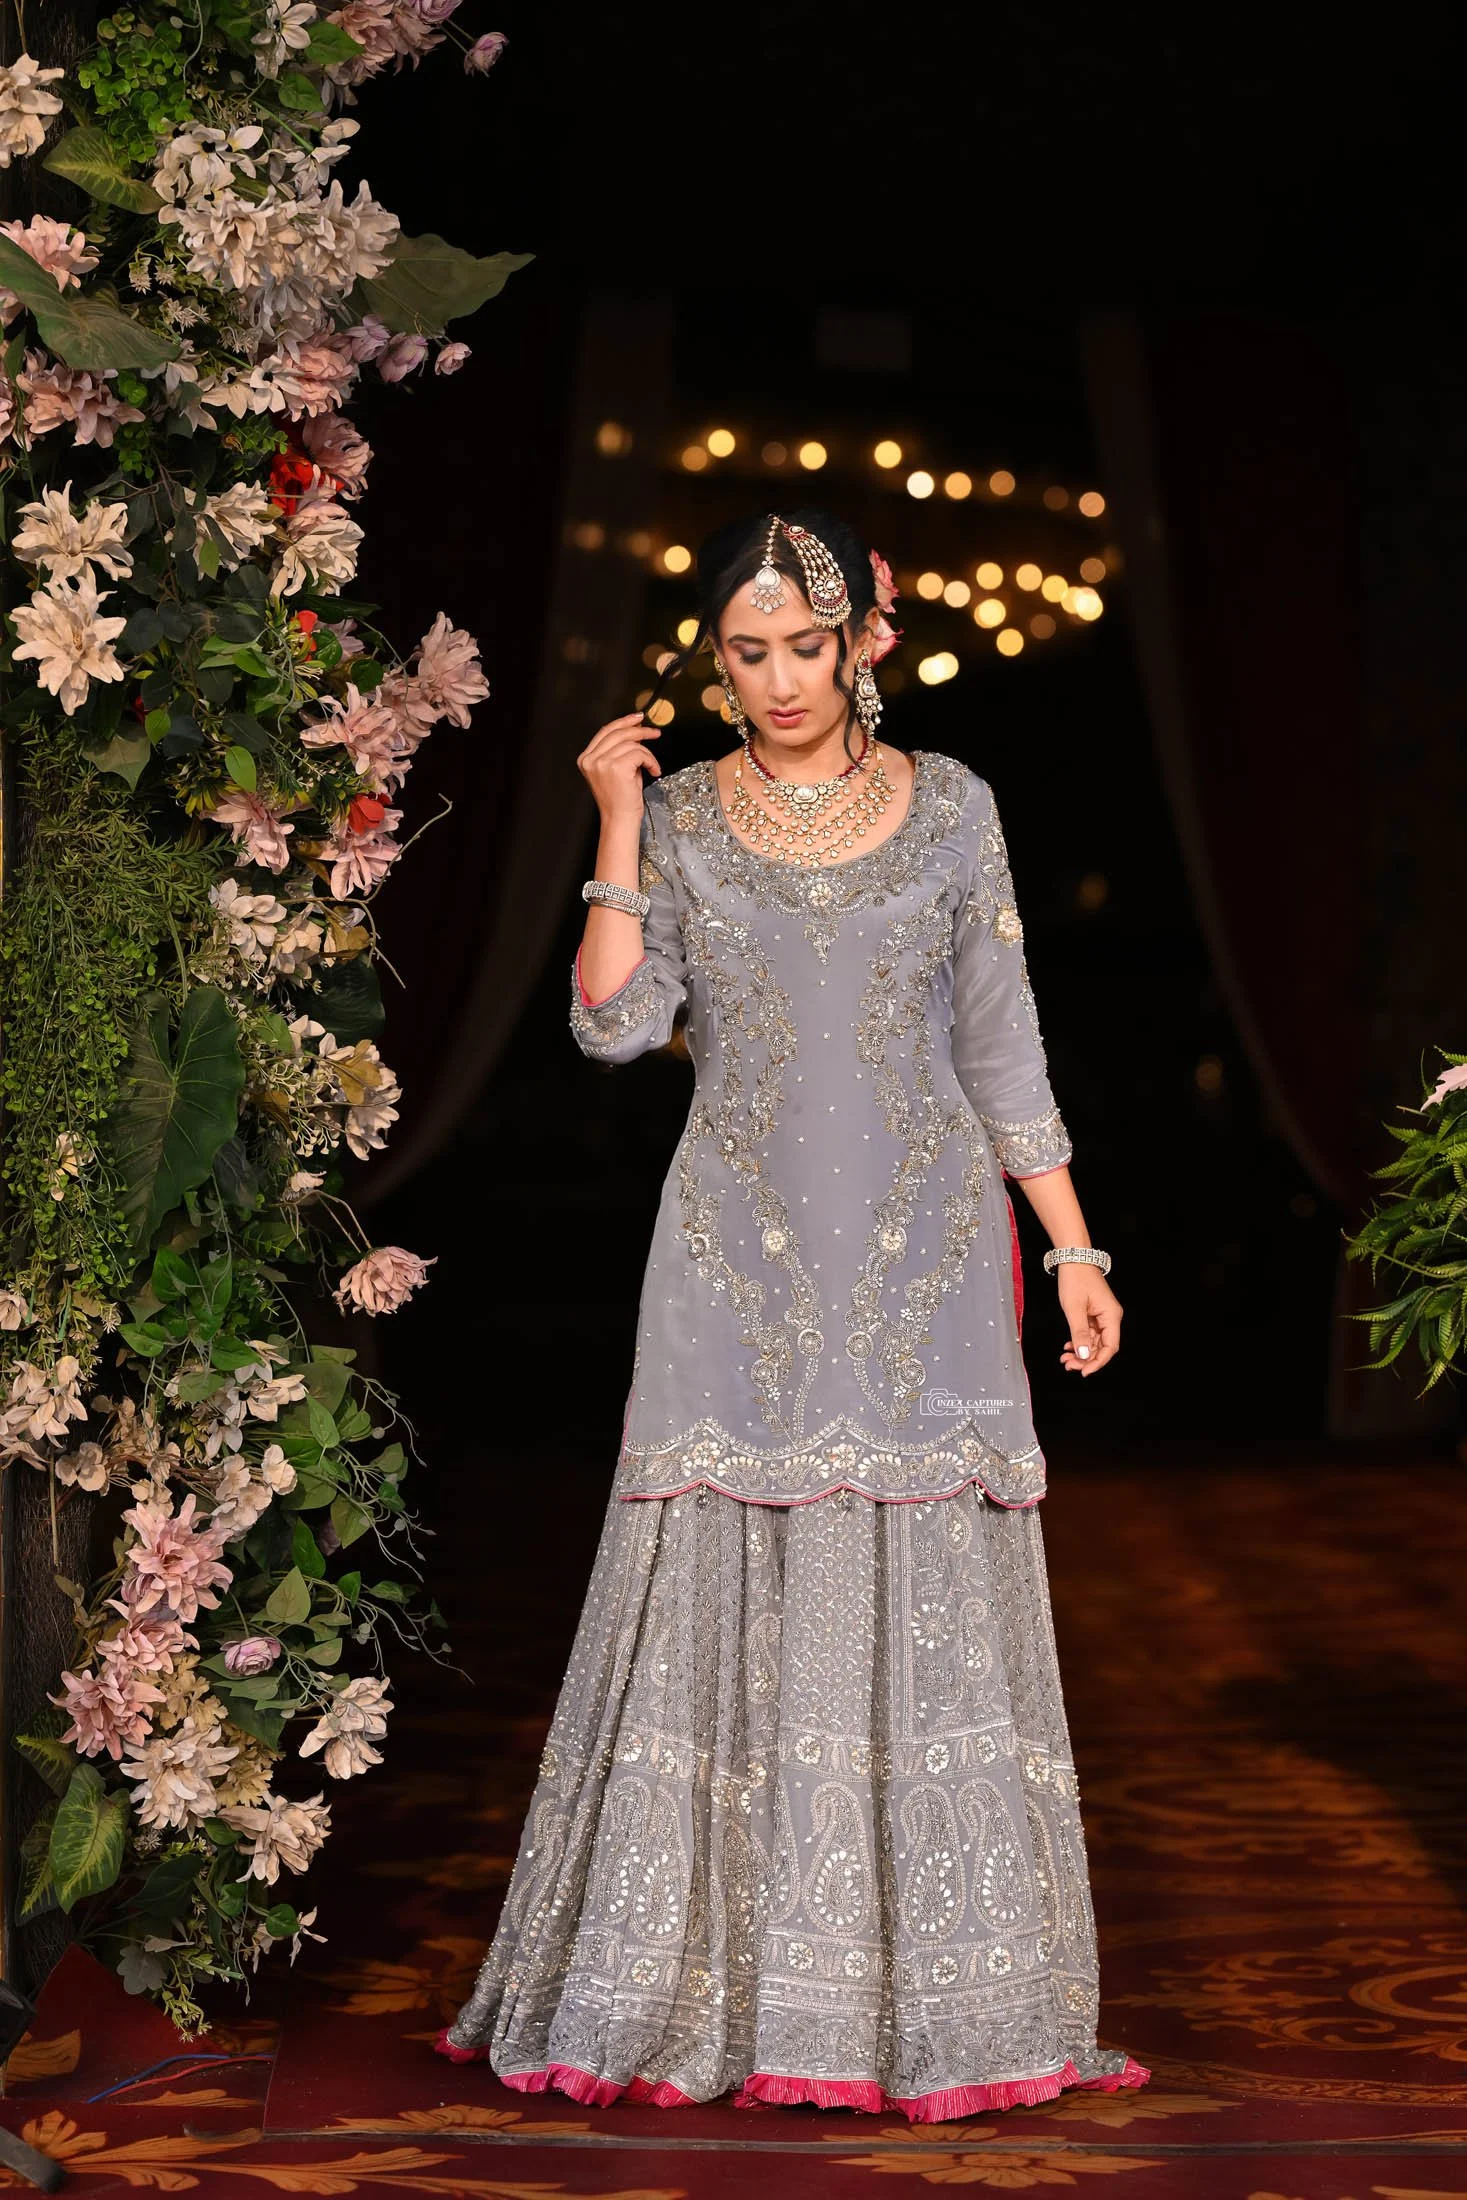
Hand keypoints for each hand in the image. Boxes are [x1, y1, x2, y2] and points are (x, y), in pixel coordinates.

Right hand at [576, 710, 661, 829]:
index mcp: (586, 759)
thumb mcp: (616, 769)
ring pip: (631, 744)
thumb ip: (620, 749)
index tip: (637, 718)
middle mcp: (591, 759)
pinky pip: (640, 753)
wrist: (619, 820)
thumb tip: (636, 730)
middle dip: (639, 730)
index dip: (623, 722)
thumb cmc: (620, 799)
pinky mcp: (616, 768)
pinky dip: (651, 760)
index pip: (605, 731)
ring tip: (652, 766)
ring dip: (647, 754)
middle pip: (618, 733)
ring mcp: (602, 763)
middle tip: (654, 733)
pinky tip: (653, 770)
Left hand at [1055, 1265, 1120, 1375]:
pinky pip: (1089, 1334)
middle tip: (1068, 1365)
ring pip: (1095, 1342)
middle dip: (1086, 1359)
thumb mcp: (1074, 1308)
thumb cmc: (1075, 1278)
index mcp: (1111, 1316)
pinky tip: (1068, 1347)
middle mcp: (1110, 1317)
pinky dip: (1079, 1342)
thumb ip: (1079, 1333)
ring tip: (1065, 1359)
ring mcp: (1102, 1316)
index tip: (1084, 1372)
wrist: (1073, 1258)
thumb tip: (1084, 1355)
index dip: (1098, 1362)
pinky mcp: (1094, 1314)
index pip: (1110, 1347)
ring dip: (1081, 1352)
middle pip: (1102, 1347)